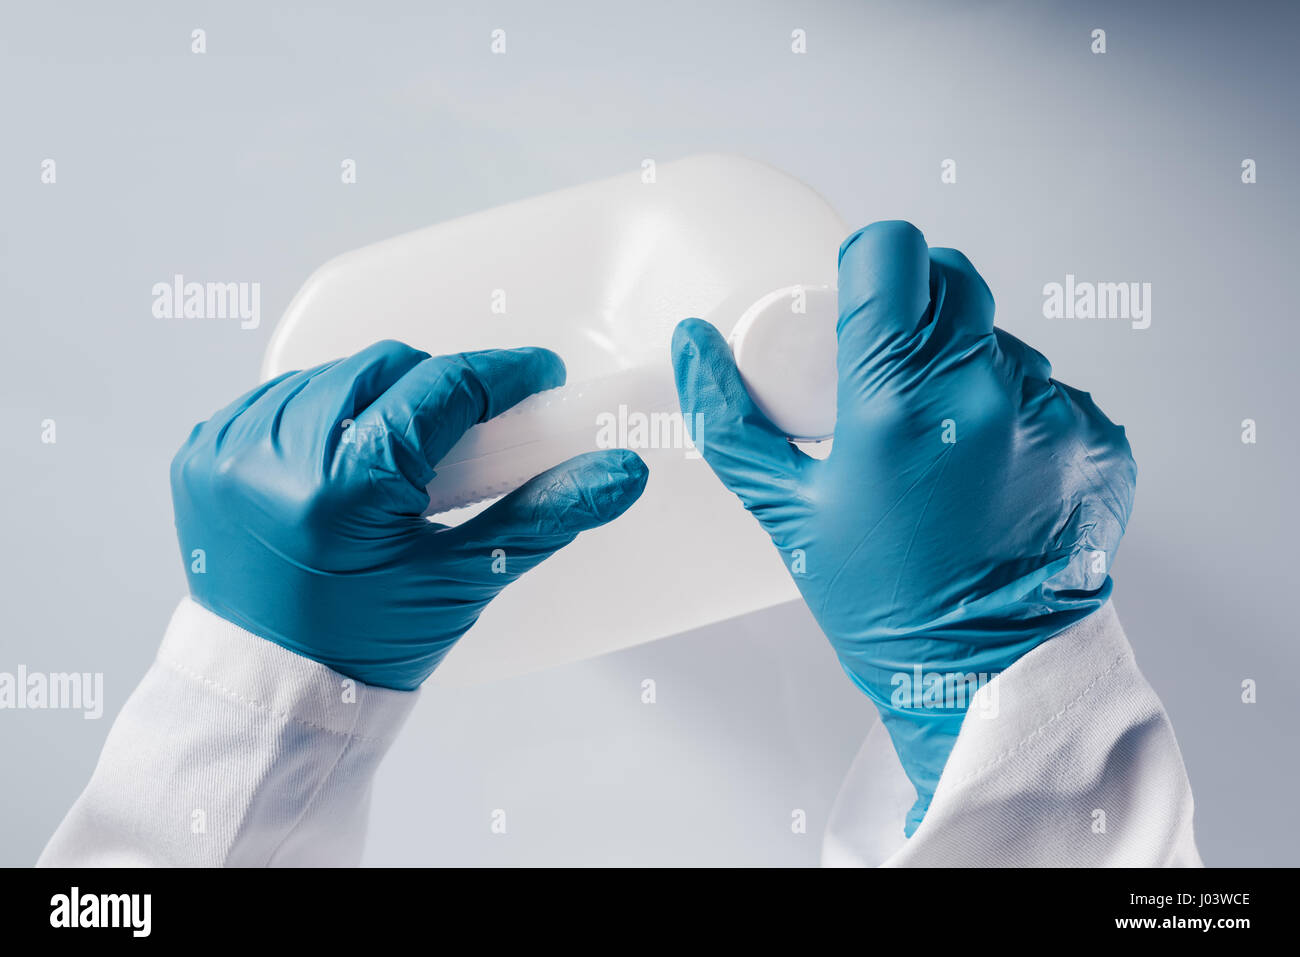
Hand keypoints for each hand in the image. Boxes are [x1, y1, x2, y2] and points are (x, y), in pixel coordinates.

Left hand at [171, 339, 647, 689]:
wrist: (273, 694)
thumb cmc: (366, 647)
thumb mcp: (463, 582)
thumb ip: (544, 516)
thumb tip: (621, 472)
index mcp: (344, 487)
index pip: (443, 389)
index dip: (502, 374)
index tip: (538, 375)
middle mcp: (275, 454)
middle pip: (389, 368)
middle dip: (442, 386)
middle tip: (477, 424)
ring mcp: (229, 450)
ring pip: (335, 375)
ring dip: (384, 395)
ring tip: (411, 444)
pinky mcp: (202, 454)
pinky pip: (281, 396)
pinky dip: (325, 410)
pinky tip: (350, 448)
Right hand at [672, 222, 1135, 834]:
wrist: (985, 678)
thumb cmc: (883, 603)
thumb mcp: (784, 510)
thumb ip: (728, 417)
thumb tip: (695, 341)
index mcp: (897, 401)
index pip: (893, 251)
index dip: (866, 265)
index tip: (855, 303)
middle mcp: (986, 393)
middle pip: (953, 278)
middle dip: (914, 307)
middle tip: (888, 372)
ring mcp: (1054, 416)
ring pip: (1002, 337)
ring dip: (968, 364)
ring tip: (941, 440)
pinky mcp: (1101, 441)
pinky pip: (1053, 391)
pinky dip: (1018, 413)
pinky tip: (992, 470)